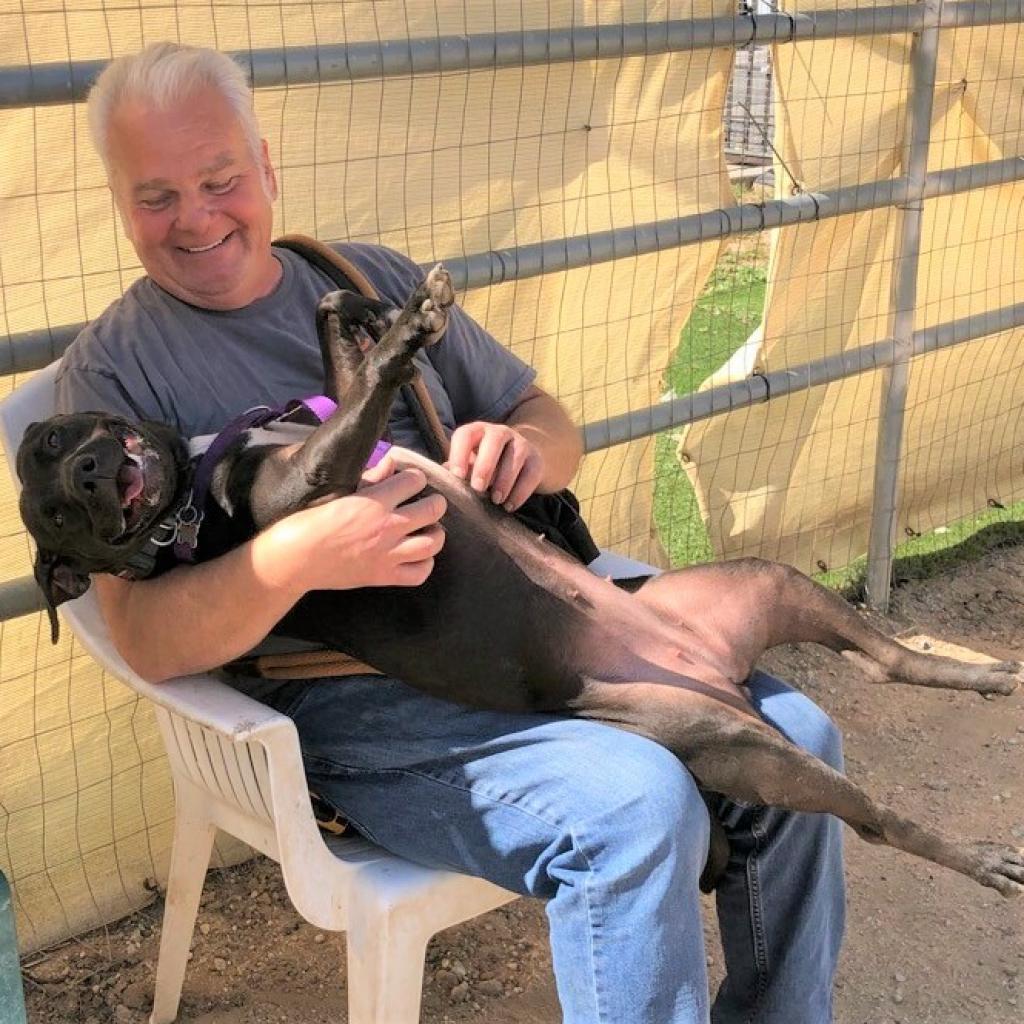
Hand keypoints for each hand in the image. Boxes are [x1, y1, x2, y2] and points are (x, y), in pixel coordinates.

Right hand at [258, 455, 445, 593]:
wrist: (295, 558)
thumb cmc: (311, 521)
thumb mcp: (341, 492)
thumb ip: (373, 477)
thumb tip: (393, 462)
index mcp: (375, 501)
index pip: (415, 480)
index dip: (416, 478)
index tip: (412, 482)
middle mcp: (387, 526)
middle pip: (433, 509)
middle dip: (435, 503)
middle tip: (429, 504)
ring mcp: (388, 553)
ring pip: (433, 542)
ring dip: (436, 533)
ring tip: (428, 530)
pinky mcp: (384, 576)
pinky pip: (420, 573)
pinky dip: (425, 564)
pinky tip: (418, 557)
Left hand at [446, 421, 543, 510]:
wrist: (519, 462)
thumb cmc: (484, 465)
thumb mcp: (469, 465)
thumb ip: (457, 471)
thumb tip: (442, 483)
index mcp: (477, 431)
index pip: (465, 435)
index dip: (459, 454)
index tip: (457, 476)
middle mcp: (499, 432)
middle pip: (493, 441)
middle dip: (485, 465)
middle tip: (478, 488)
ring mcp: (520, 443)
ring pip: (515, 456)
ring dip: (504, 480)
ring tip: (496, 500)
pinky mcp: (536, 459)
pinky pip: (531, 473)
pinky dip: (521, 491)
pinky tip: (510, 505)